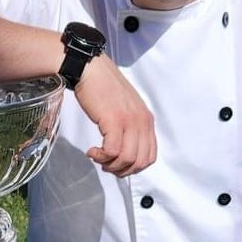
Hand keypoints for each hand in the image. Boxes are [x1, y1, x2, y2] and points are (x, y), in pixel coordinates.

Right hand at [75, 55, 156, 175]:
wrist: (92, 70)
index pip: (150, 156)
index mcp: (147, 120)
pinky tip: (92, 151)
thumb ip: (131, 127)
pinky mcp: (114, 121)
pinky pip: (112, 151)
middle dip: (122, 170)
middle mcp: (142, 122)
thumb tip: (126, 151)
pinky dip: (101, 156)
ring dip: (110, 165)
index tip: (118, 165)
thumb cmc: (104, 88)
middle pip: (140, 162)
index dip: (134, 168)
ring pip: (127, 159)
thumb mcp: (127, 108)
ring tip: (98, 157)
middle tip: (106, 165)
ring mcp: (130, 121)